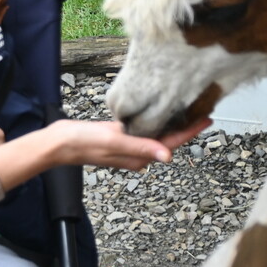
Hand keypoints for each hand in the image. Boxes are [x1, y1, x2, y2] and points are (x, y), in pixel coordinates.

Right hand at [48, 117, 210, 170]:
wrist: (59, 143)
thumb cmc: (83, 142)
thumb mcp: (113, 141)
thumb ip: (140, 148)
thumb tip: (167, 157)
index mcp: (138, 157)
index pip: (171, 144)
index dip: (190, 131)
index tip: (208, 119)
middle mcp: (136, 154)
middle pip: (168, 141)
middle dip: (187, 127)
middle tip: (204, 109)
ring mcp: (129, 147)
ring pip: (158, 136)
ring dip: (173, 124)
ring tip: (188, 108)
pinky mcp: (120, 138)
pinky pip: (145, 131)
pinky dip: (156, 121)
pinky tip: (160, 111)